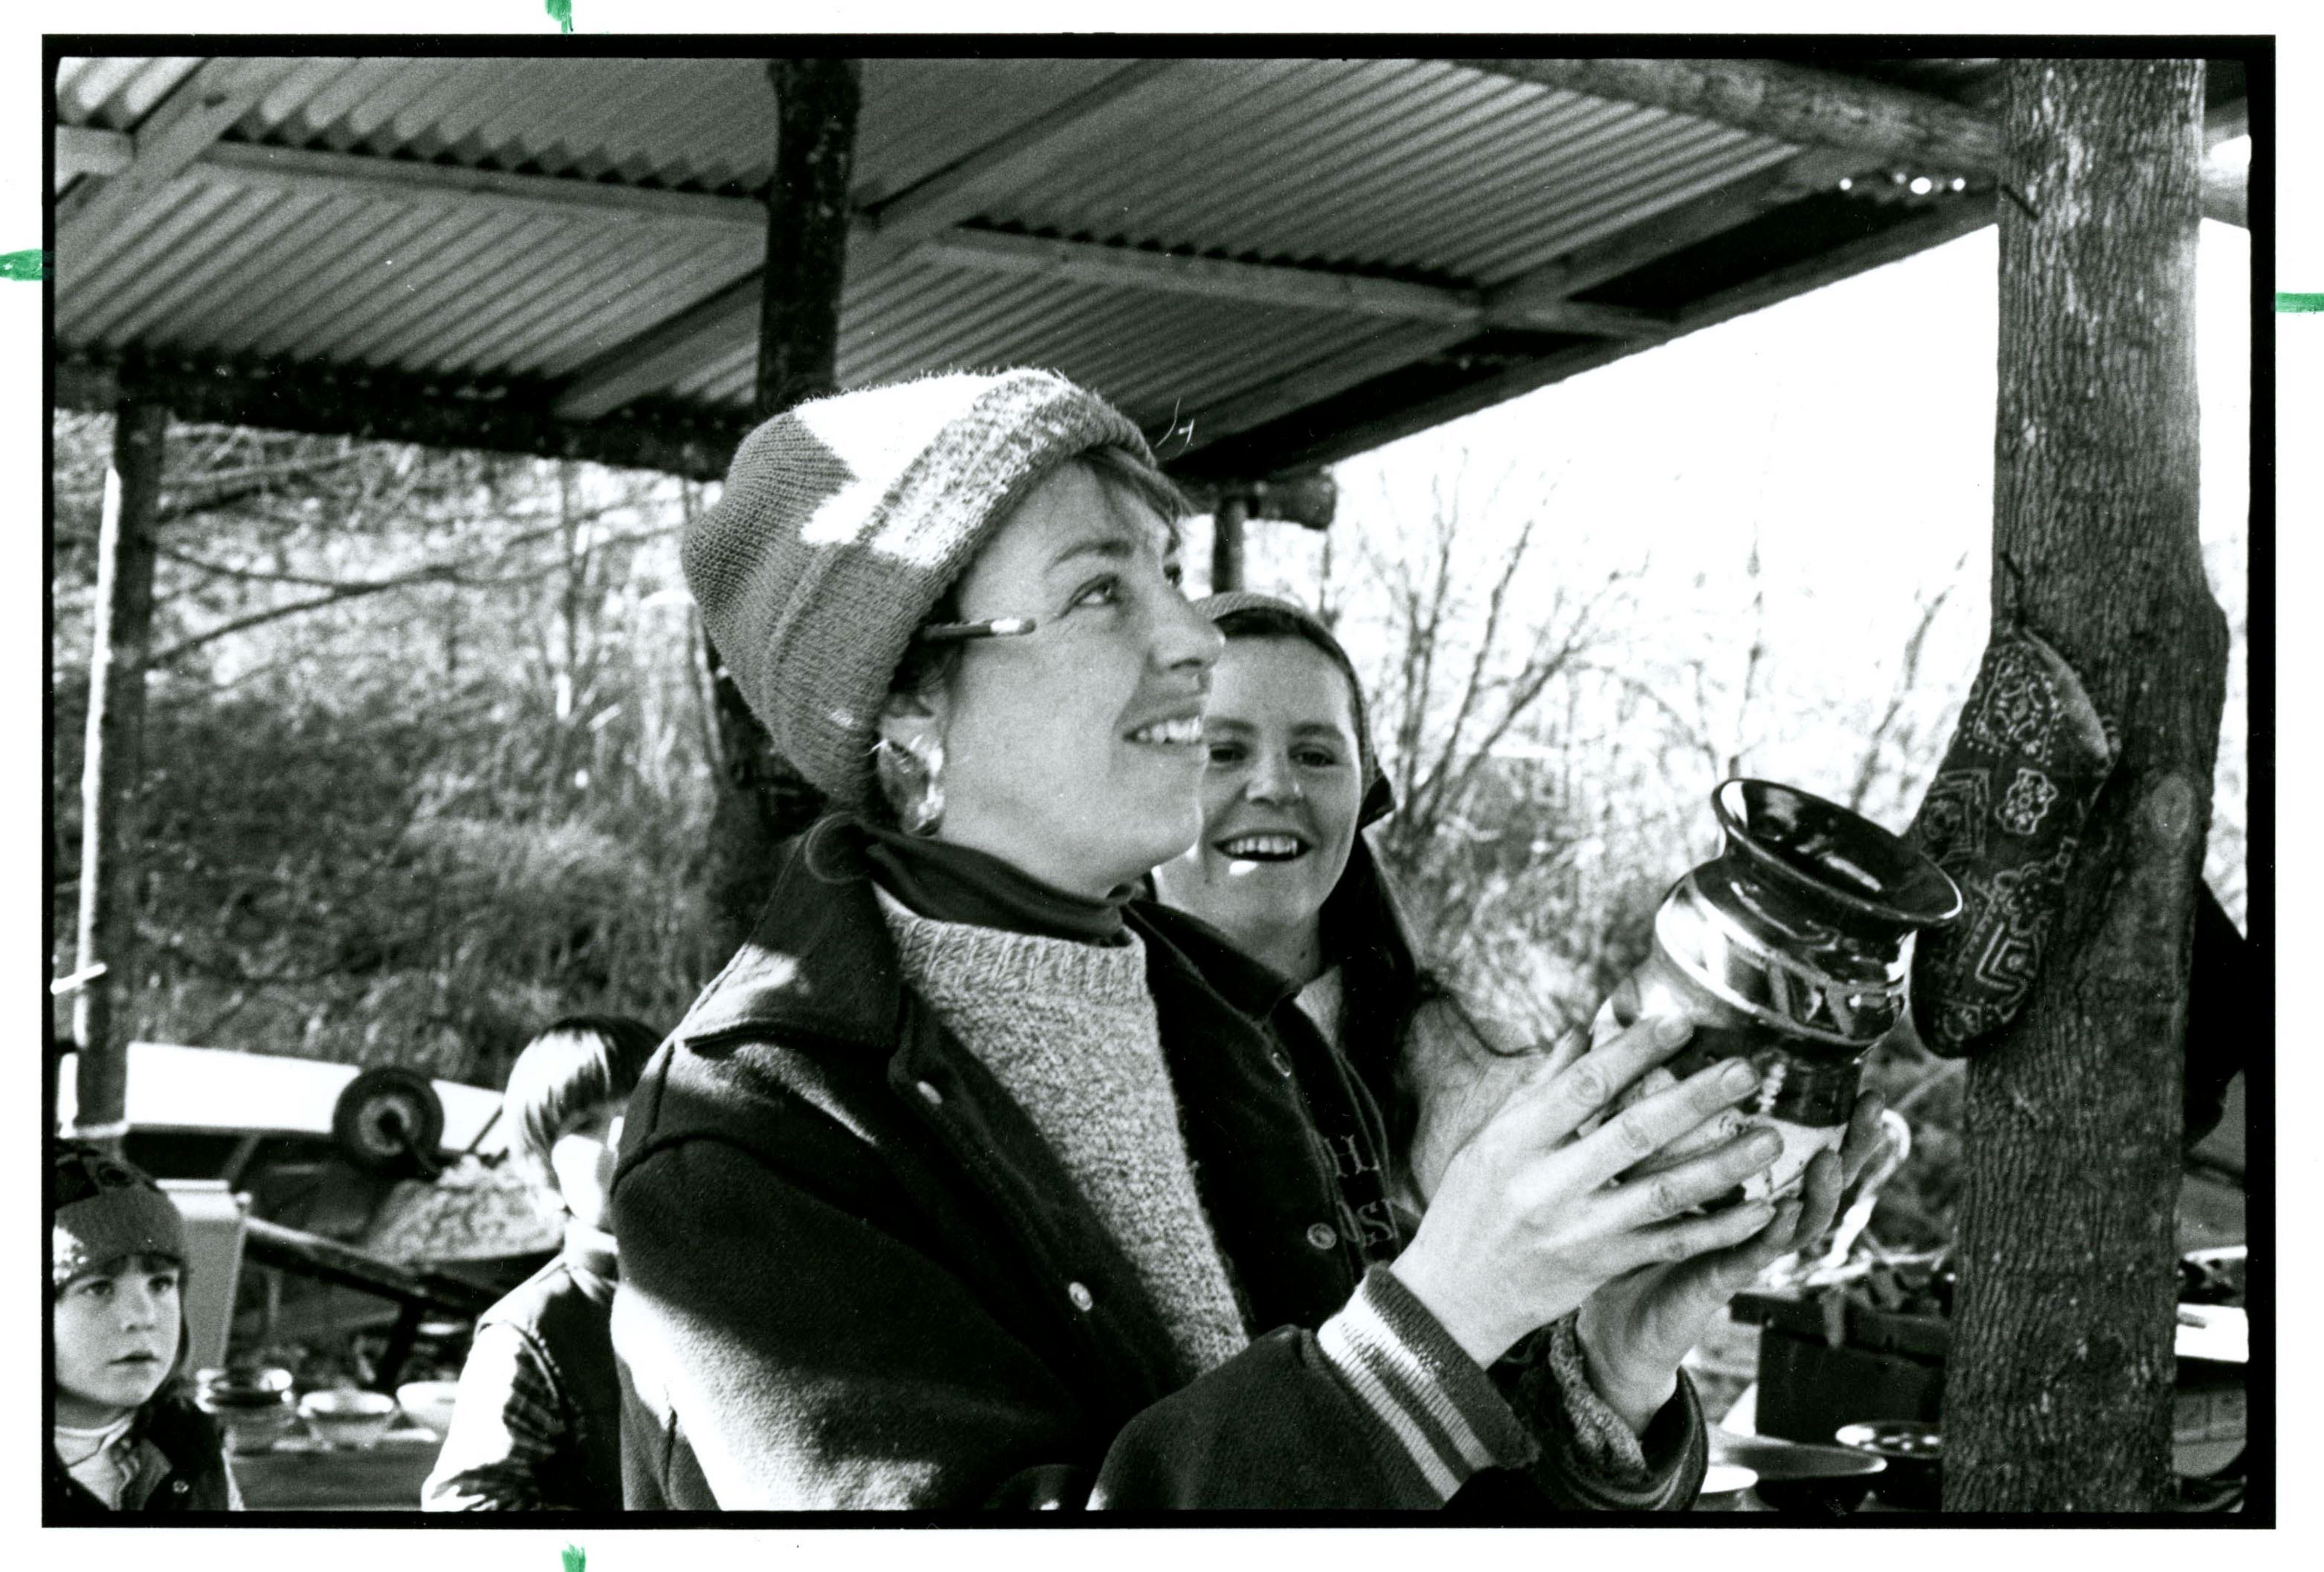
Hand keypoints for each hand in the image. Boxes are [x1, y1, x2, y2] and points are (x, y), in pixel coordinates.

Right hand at [1389, 1013, 1786, 1368]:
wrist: (1453, 1297)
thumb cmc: (1469, 1206)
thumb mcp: (1489, 1140)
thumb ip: (1540, 1087)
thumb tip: (1585, 1030)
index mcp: (1515, 1141)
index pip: (1583, 1086)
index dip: (1634, 1051)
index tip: (1680, 1021)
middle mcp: (1548, 1185)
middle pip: (1633, 1133)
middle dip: (1695, 1099)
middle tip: (1747, 1070)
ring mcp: (1579, 1230)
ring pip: (1664, 1192)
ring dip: (1722, 1164)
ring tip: (1771, 1137)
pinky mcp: (1602, 1267)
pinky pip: (1672, 1245)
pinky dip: (1718, 1227)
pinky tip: (1760, 1209)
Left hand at [1574, 1090, 1892, 1433]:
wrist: (1613, 1312)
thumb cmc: (1628, 1228)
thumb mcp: (1641, 1162)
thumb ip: (1652, 1114)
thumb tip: (1636, 1045)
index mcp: (1746, 1181)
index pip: (1805, 1144)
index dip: (1838, 1118)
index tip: (1863, 1082)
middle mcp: (1756, 1213)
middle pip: (1820, 1178)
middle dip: (1853, 1146)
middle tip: (1870, 1109)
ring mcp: (1744, 1247)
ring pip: (1801, 1219)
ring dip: (1820, 1190)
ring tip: (1831, 1158)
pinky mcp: (1721, 1278)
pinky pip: (1752, 1253)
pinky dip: (1771, 1233)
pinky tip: (1782, 1212)